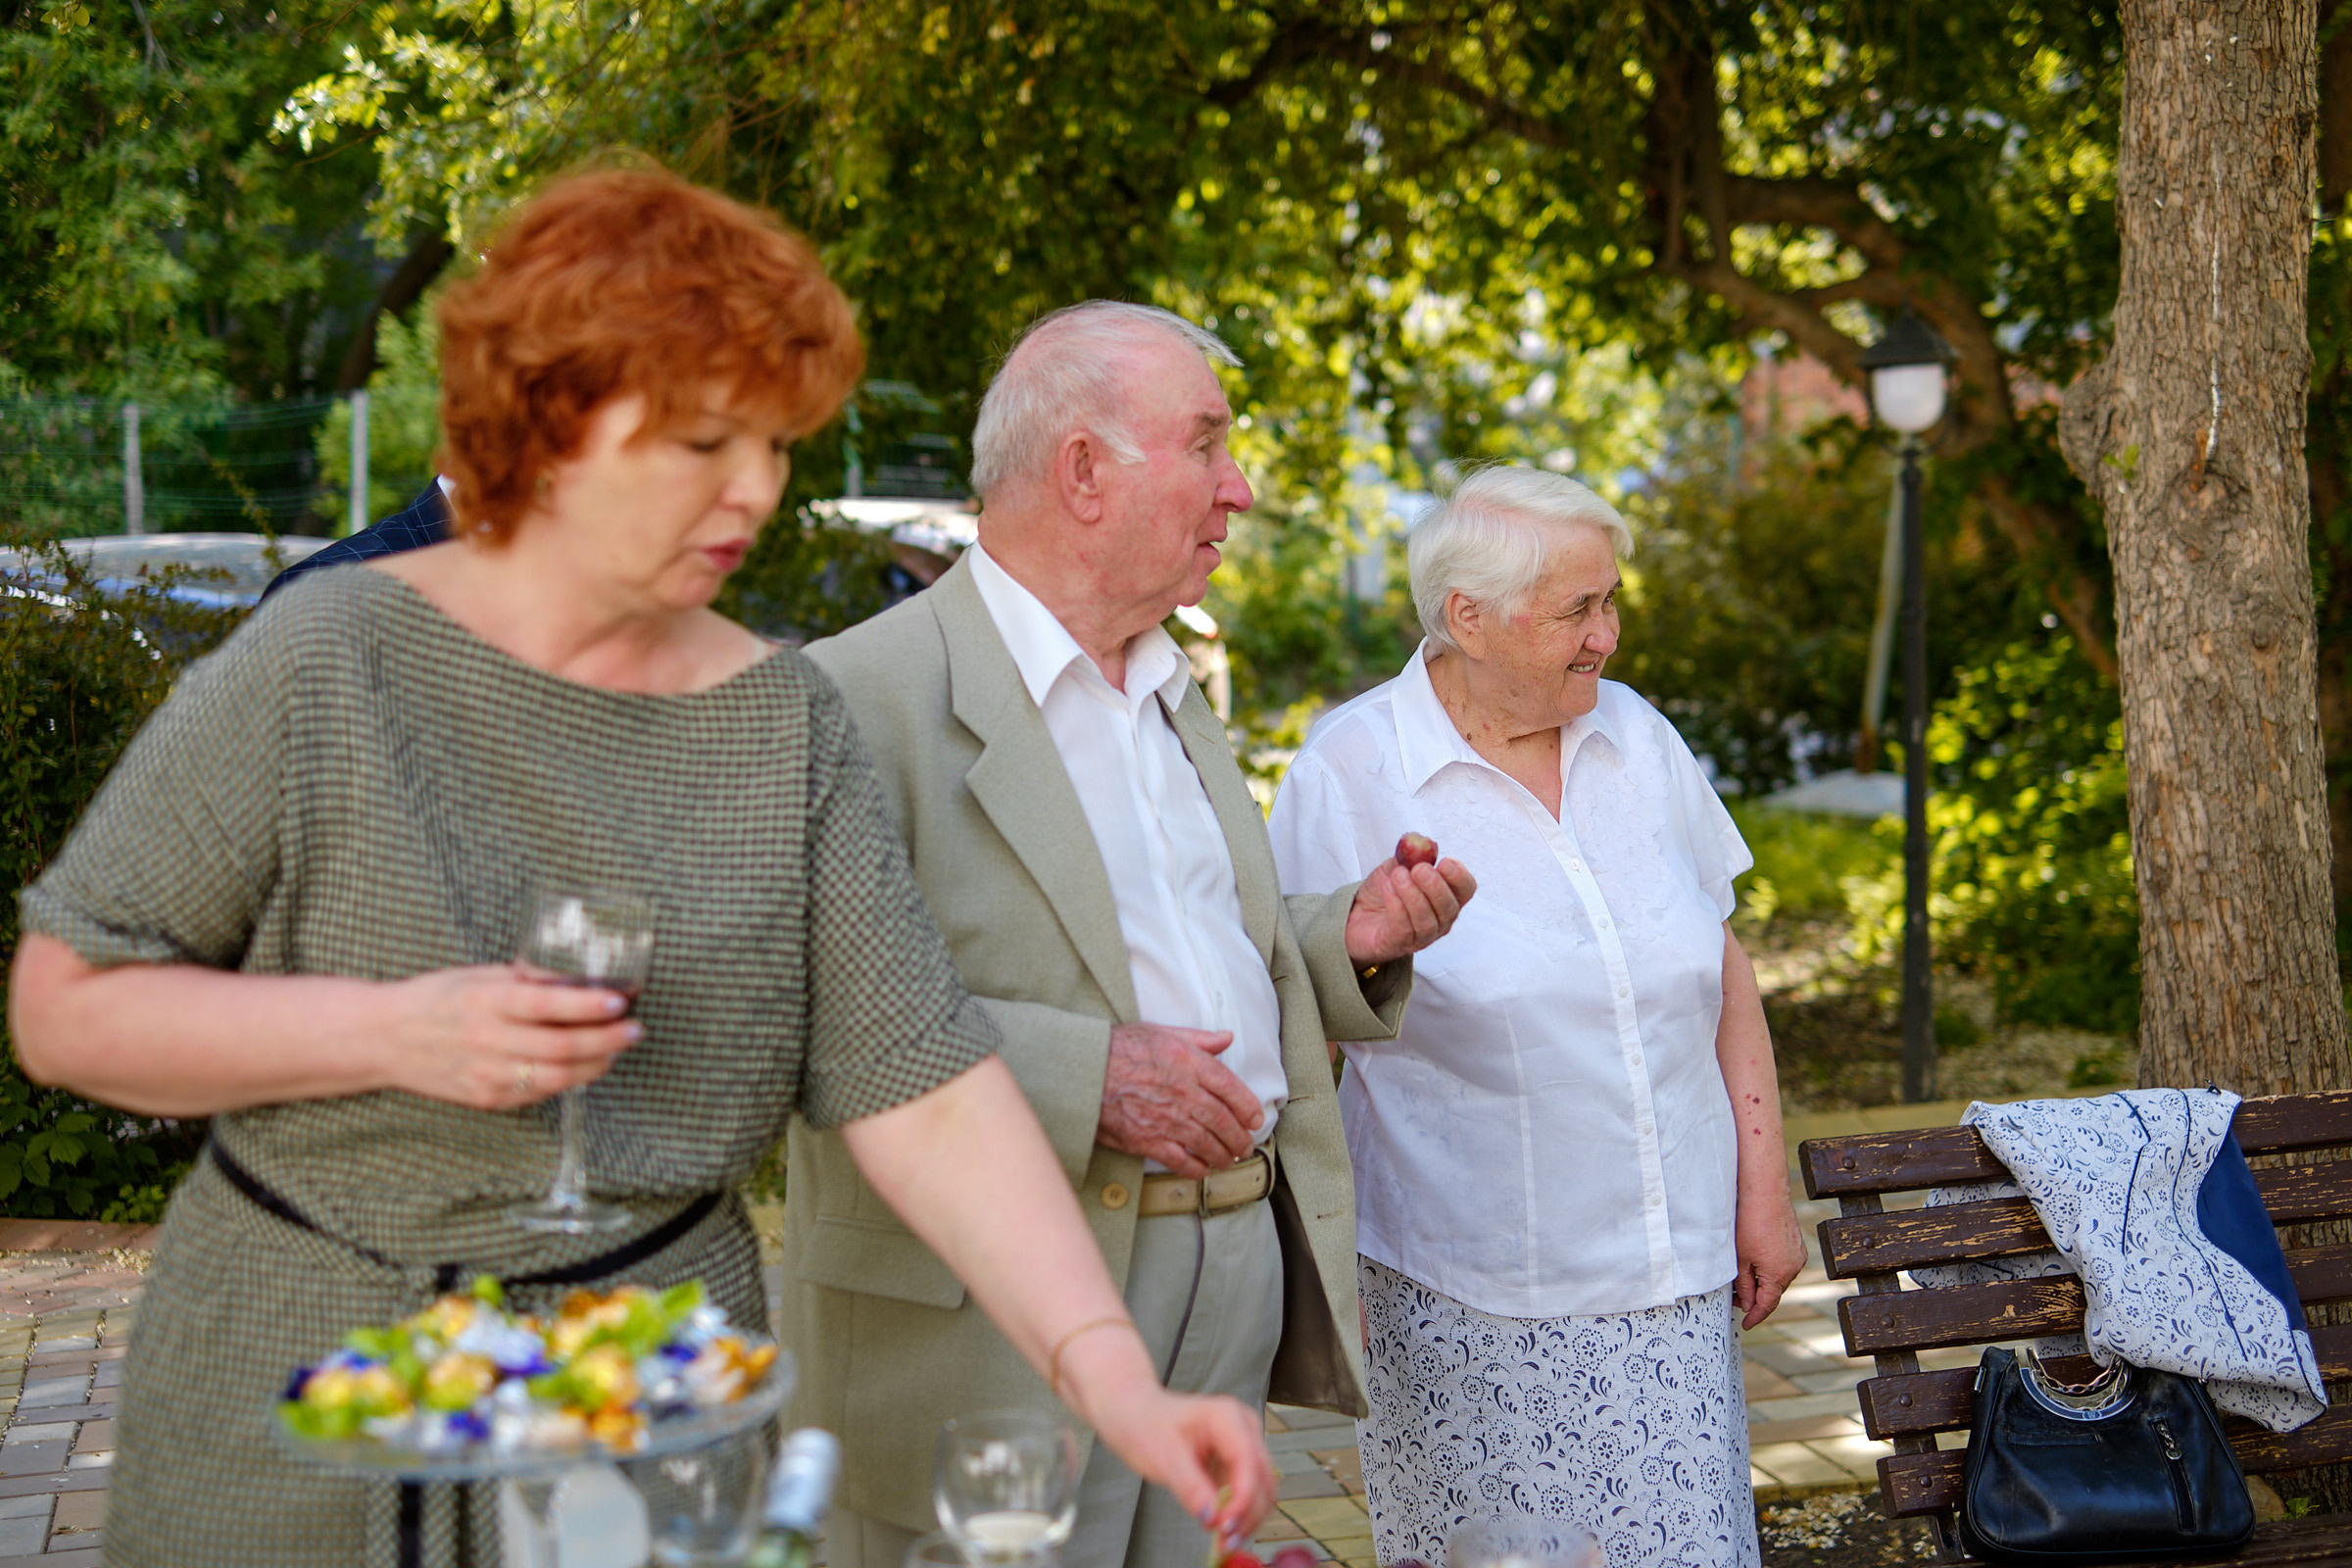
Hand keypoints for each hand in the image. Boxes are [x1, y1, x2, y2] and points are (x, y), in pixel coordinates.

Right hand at [381, 965, 640, 1110]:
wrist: (385, 1039)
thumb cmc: (436, 999)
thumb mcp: (479, 976)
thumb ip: (526, 980)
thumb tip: (577, 977)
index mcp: (486, 1002)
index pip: (550, 1005)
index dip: (590, 1005)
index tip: (620, 1000)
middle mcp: (488, 1040)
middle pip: (564, 1047)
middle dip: (609, 1039)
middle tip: (634, 1029)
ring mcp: (487, 1074)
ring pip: (559, 1076)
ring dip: (597, 1063)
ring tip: (617, 1048)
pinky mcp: (487, 1098)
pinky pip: (539, 1092)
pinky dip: (569, 1079)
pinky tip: (586, 1066)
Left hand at [1088, 1386, 1275, 1549]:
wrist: (1135, 1414)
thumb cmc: (1146, 1425)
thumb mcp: (1165, 1458)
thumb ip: (1191, 1488)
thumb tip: (1213, 1520)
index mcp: (1228, 1417)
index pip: (1249, 1462)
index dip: (1243, 1499)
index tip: (1225, 1527)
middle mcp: (1243, 1428)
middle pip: (1262, 1478)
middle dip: (1248, 1513)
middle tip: (1225, 1543)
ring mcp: (1243, 1443)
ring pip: (1261, 1488)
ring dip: (1247, 1517)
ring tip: (1223, 1541)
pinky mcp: (1236, 1460)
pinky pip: (1248, 1491)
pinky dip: (1239, 1512)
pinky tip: (1223, 1528)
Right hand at [1097, 1023, 1261, 1178]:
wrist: (1083, 1072)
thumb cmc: (1119, 1048)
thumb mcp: (1161, 1032)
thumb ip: (1198, 1038)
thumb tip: (1226, 1038)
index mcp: (1190, 1062)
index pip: (1231, 1087)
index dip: (1248, 1106)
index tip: (1255, 1118)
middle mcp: (1184, 1092)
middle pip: (1223, 1120)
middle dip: (1239, 1137)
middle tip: (1245, 1145)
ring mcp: (1168, 1119)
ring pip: (1208, 1143)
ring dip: (1223, 1155)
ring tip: (1229, 1160)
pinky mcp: (1148, 1140)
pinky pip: (1181, 1160)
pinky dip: (1196, 1167)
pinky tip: (1202, 1169)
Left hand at [1343, 857, 1476, 966]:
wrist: (1355, 914)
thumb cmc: (1383, 892)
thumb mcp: (1396, 867)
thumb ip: (1410, 856)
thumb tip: (1421, 842)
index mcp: (1446, 898)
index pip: (1465, 890)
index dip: (1459, 876)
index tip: (1445, 862)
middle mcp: (1439, 920)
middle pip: (1449, 908)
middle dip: (1435, 886)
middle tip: (1419, 869)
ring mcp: (1421, 936)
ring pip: (1426, 921)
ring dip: (1413, 895)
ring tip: (1398, 876)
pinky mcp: (1398, 944)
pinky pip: (1403, 927)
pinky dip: (1396, 906)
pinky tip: (1387, 889)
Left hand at [1733, 1187, 1808, 1328]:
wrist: (1765, 1192)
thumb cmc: (1749, 1222)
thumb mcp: (1741, 1259)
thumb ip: (1745, 1285)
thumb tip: (1747, 1304)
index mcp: (1778, 1274)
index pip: (1767, 1305)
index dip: (1755, 1316)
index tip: (1746, 1324)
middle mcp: (1793, 1268)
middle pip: (1773, 1292)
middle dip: (1756, 1298)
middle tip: (1737, 1298)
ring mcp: (1798, 1256)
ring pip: (1779, 1279)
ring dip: (1764, 1282)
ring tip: (1744, 1279)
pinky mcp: (1797, 1245)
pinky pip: (1784, 1265)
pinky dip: (1771, 1269)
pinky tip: (1757, 1262)